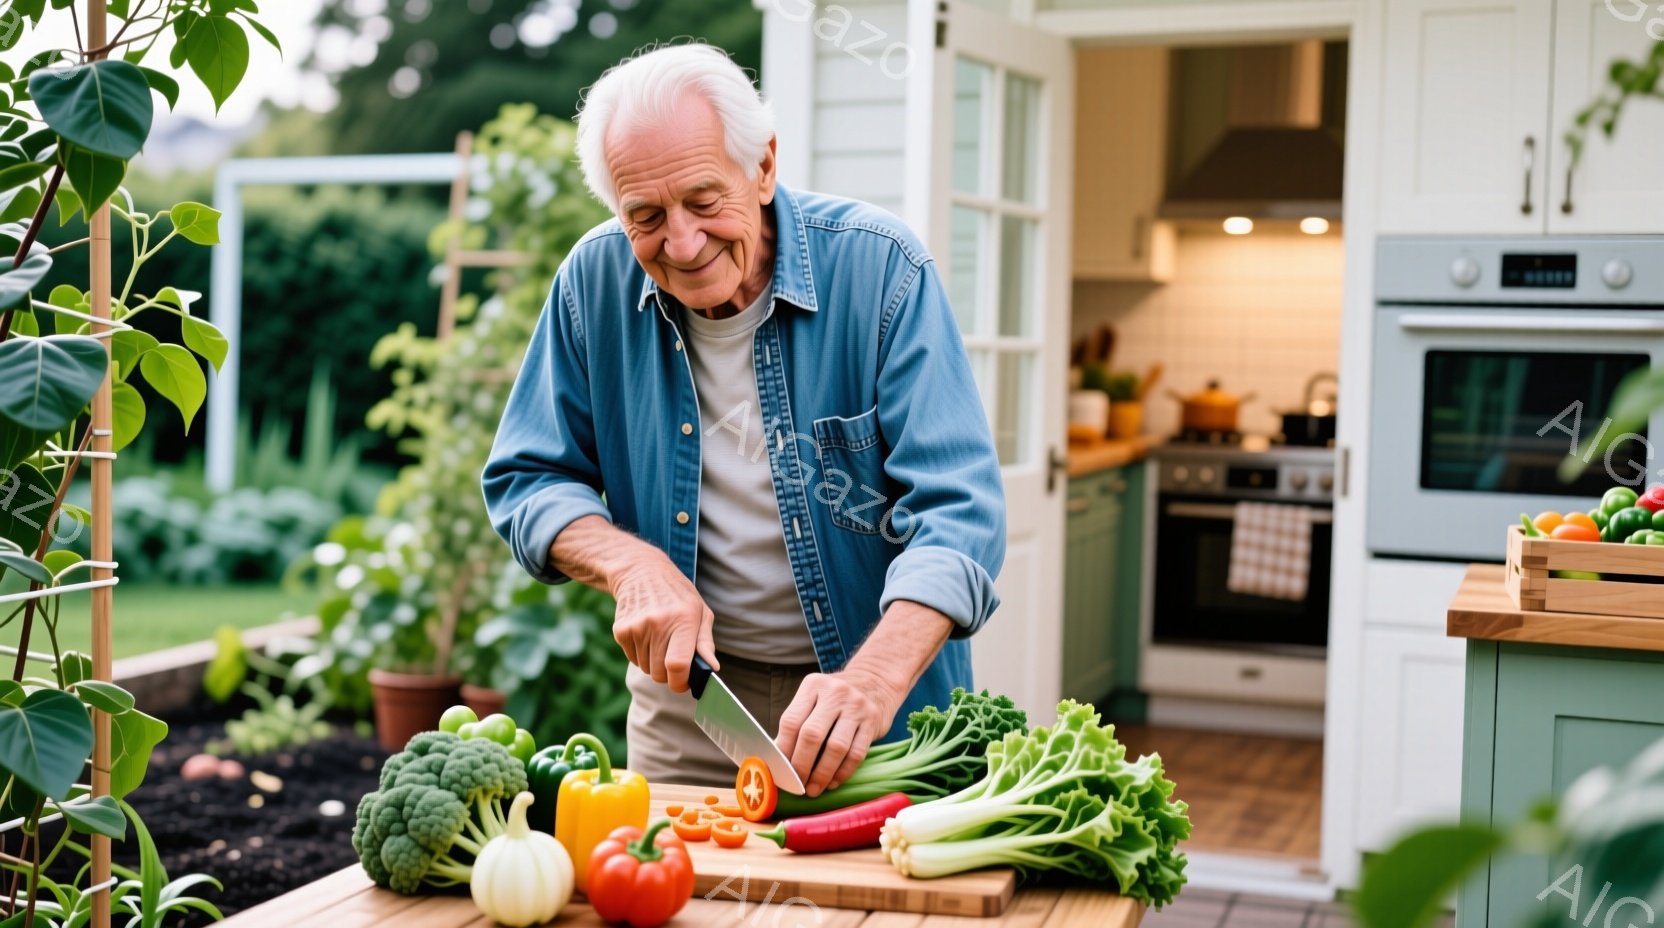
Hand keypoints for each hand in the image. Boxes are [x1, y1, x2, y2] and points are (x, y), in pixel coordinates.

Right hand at [609, 555, 717, 693]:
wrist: (641, 572)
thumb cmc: (677, 595)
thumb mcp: (700, 612)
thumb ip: (705, 643)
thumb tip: (712, 669)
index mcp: (683, 619)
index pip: (677, 665)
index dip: (680, 682)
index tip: (684, 683)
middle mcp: (658, 623)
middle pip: (660, 673)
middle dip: (669, 674)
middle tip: (673, 657)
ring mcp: (637, 627)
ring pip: (646, 669)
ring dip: (654, 663)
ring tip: (659, 639)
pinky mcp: (621, 630)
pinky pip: (633, 659)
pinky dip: (641, 655)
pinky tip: (646, 634)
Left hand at [775, 670, 900, 796]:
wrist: (876, 682)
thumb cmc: (836, 698)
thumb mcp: (815, 698)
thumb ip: (798, 723)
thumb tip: (777, 759)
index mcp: (813, 685)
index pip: (791, 721)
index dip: (783, 750)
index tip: (780, 771)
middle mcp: (835, 692)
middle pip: (812, 735)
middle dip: (801, 765)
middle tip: (797, 785)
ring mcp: (857, 706)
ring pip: (835, 748)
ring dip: (822, 774)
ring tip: (813, 789)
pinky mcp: (873, 721)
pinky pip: (856, 754)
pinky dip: (842, 773)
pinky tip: (833, 782)